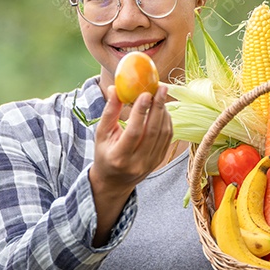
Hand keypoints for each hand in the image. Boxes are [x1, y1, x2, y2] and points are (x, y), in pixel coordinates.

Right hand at [89, 84, 172, 244]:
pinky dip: (167, 121)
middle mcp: (137, 163)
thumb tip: (115, 88)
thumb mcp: (101, 134)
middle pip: (153, 131)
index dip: (140, 112)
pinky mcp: (159, 160)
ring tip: (161, 95)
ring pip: (163, 134)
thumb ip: (109, 112)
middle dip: (158, 106)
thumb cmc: (105, 154)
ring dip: (164, 112)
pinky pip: (168, 138)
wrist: (114, 181)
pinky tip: (163, 109)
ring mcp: (151, 163)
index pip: (134, 132)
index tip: (145, 93)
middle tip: (160, 88)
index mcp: (119, 157)